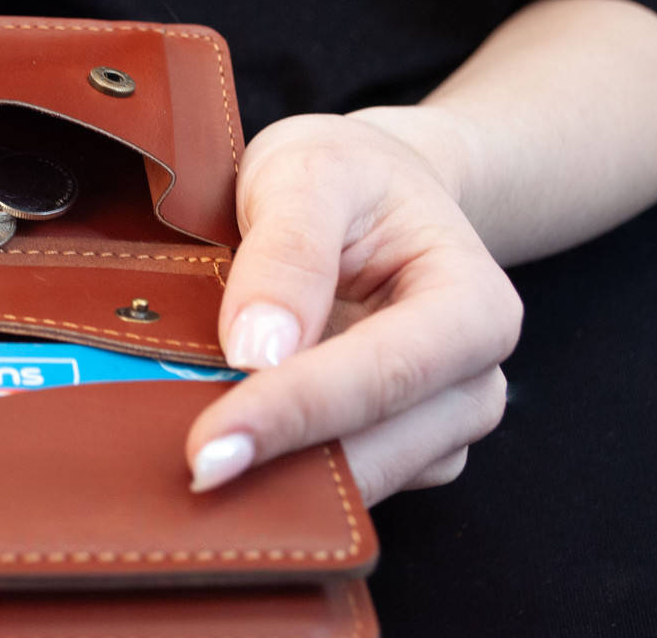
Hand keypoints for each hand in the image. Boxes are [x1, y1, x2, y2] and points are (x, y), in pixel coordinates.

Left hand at [186, 113, 521, 504]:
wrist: (374, 190)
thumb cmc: (348, 174)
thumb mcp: (309, 175)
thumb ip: (287, 254)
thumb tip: (256, 355)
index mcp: (473, 307)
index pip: (381, 377)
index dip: (293, 413)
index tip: (211, 447)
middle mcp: (472, 381)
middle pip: (373, 448)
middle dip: (276, 463)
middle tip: (182, 468)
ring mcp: (439, 427)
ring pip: (353, 481)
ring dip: (273, 475)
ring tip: (194, 454)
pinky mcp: (398, 453)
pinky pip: (336, 482)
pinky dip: (278, 471)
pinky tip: (227, 446)